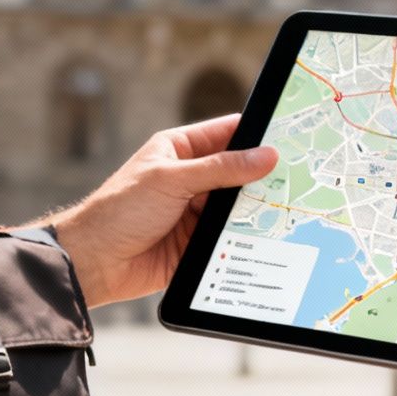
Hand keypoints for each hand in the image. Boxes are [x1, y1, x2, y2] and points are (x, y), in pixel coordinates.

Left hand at [39, 116, 277, 308]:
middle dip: (264, 174)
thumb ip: (221, 168)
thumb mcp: (172, 180)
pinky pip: (232, 235)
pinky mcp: (199, 242)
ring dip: (258, 208)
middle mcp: (191, 178)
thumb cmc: (121, 210)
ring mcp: (196, 211)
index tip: (289, 135)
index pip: (227, 132)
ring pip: (239, 205)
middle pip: (239, 171)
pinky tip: (270, 236)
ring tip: (292, 205)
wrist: (95, 263)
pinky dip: (248, 236)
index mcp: (179, 149)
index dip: (257, 133)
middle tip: (301, 175)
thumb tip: (265, 156)